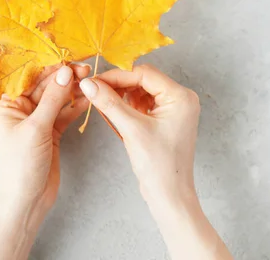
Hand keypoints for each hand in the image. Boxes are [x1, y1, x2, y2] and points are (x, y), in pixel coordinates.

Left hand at [0, 64, 89, 212]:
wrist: (28, 200)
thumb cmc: (21, 166)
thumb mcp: (36, 128)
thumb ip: (52, 99)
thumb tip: (65, 73)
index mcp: (6, 105)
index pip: (27, 78)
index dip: (47, 66)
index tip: (67, 57)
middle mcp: (19, 109)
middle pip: (43, 86)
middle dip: (63, 76)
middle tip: (83, 68)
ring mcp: (36, 120)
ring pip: (56, 98)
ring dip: (71, 89)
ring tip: (89, 78)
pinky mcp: (50, 131)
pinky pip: (63, 113)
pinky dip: (75, 106)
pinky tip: (87, 97)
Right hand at [78, 64, 199, 203]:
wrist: (169, 195)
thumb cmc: (159, 165)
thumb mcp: (131, 129)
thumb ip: (109, 103)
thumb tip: (89, 84)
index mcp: (180, 97)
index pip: (143, 74)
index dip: (117, 76)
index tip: (95, 81)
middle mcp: (180, 99)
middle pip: (142, 80)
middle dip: (118, 85)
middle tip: (94, 90)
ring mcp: (173, 110)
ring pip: (140, 91)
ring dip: (120, 95)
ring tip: (102, 102)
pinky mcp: (164, 120)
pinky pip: (142, 104)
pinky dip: (126, 106)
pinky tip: (112, 112)